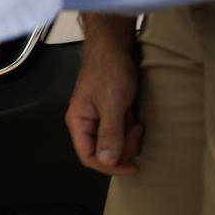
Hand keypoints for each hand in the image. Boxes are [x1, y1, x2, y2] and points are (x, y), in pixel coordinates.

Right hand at [65, 23, 142, 174]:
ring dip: (128, 137)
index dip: (108, 165)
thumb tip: (106, 160)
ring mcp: (99, 117)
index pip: (88, 155)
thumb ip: (109, 134)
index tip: (130, 167)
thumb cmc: (108, 71)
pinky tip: (135, 117)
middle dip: (122, 147)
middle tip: (135, 132)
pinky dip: (130, 129)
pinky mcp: (111, 112)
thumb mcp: (111, 104)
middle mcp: (86, 122)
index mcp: (78, 121)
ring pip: (114, 142)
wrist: (115, 47)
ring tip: (136, 121)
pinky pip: (121, 131)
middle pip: (103, 151)